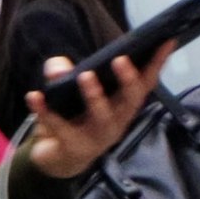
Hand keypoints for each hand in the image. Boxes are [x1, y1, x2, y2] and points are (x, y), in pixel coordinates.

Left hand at [17, 52, 153, 178]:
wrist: (57, 158)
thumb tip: (59, 68)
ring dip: (94, 95)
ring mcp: (96, 137)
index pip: (145, 84)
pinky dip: (45, 111)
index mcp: (123, 105)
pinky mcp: (71, 147)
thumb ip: (64, 71)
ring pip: (100, 117)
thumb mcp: (70, 90)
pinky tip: (33, 95)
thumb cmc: (74, 116)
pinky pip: (58, 127)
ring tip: (84, 75)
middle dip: (128, 80)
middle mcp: (116, 122)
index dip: (157, 63)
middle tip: (120, 59)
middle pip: (129, 102)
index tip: (166, 40)